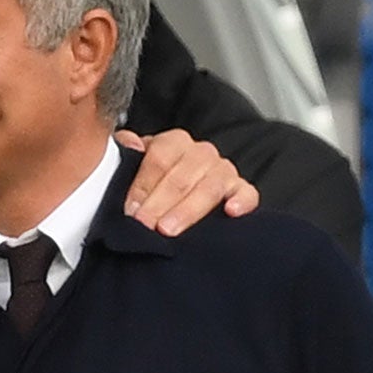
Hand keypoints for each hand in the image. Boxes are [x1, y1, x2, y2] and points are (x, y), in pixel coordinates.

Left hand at [116, 128, 258, 234]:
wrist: (171, 201)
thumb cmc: (149, 185)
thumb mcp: (131, 168)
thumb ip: (125, 154)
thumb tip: (128, 144)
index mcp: (174, 143)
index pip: (161, 156)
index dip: (143, 183)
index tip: (130, 208)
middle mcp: (201, 154)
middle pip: (184, 174)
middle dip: (160, 201)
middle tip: (144, 224)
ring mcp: (223, 171)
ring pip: (211, 185)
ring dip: (188, 208)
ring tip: (168, 229)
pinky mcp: (241, 192)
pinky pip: (248, 193)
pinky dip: (242, 200)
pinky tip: (230, 212)